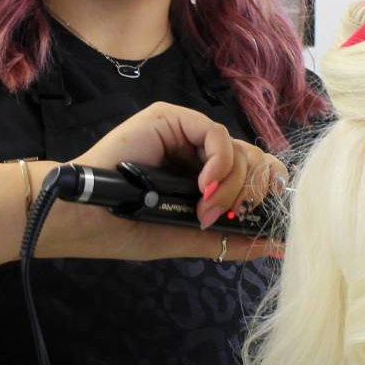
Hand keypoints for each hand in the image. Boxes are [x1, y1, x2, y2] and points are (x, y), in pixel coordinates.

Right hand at [33, 102, 284, 261]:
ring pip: (238, 148)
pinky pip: (215, 133)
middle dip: (249, 192)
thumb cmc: (127, 228)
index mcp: (204, 176)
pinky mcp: (170, 118)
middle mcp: (198, 151)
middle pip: (253, 159)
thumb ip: (231, 240)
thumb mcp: (189, 236)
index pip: (255, 171)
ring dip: (231, 185)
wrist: (88, 219)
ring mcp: (184, 132)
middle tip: (223, 217)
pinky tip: (204, 186)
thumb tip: (276, 246)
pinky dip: (219, 162)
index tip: (256, 219)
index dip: (265, 191)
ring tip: (204, 210)